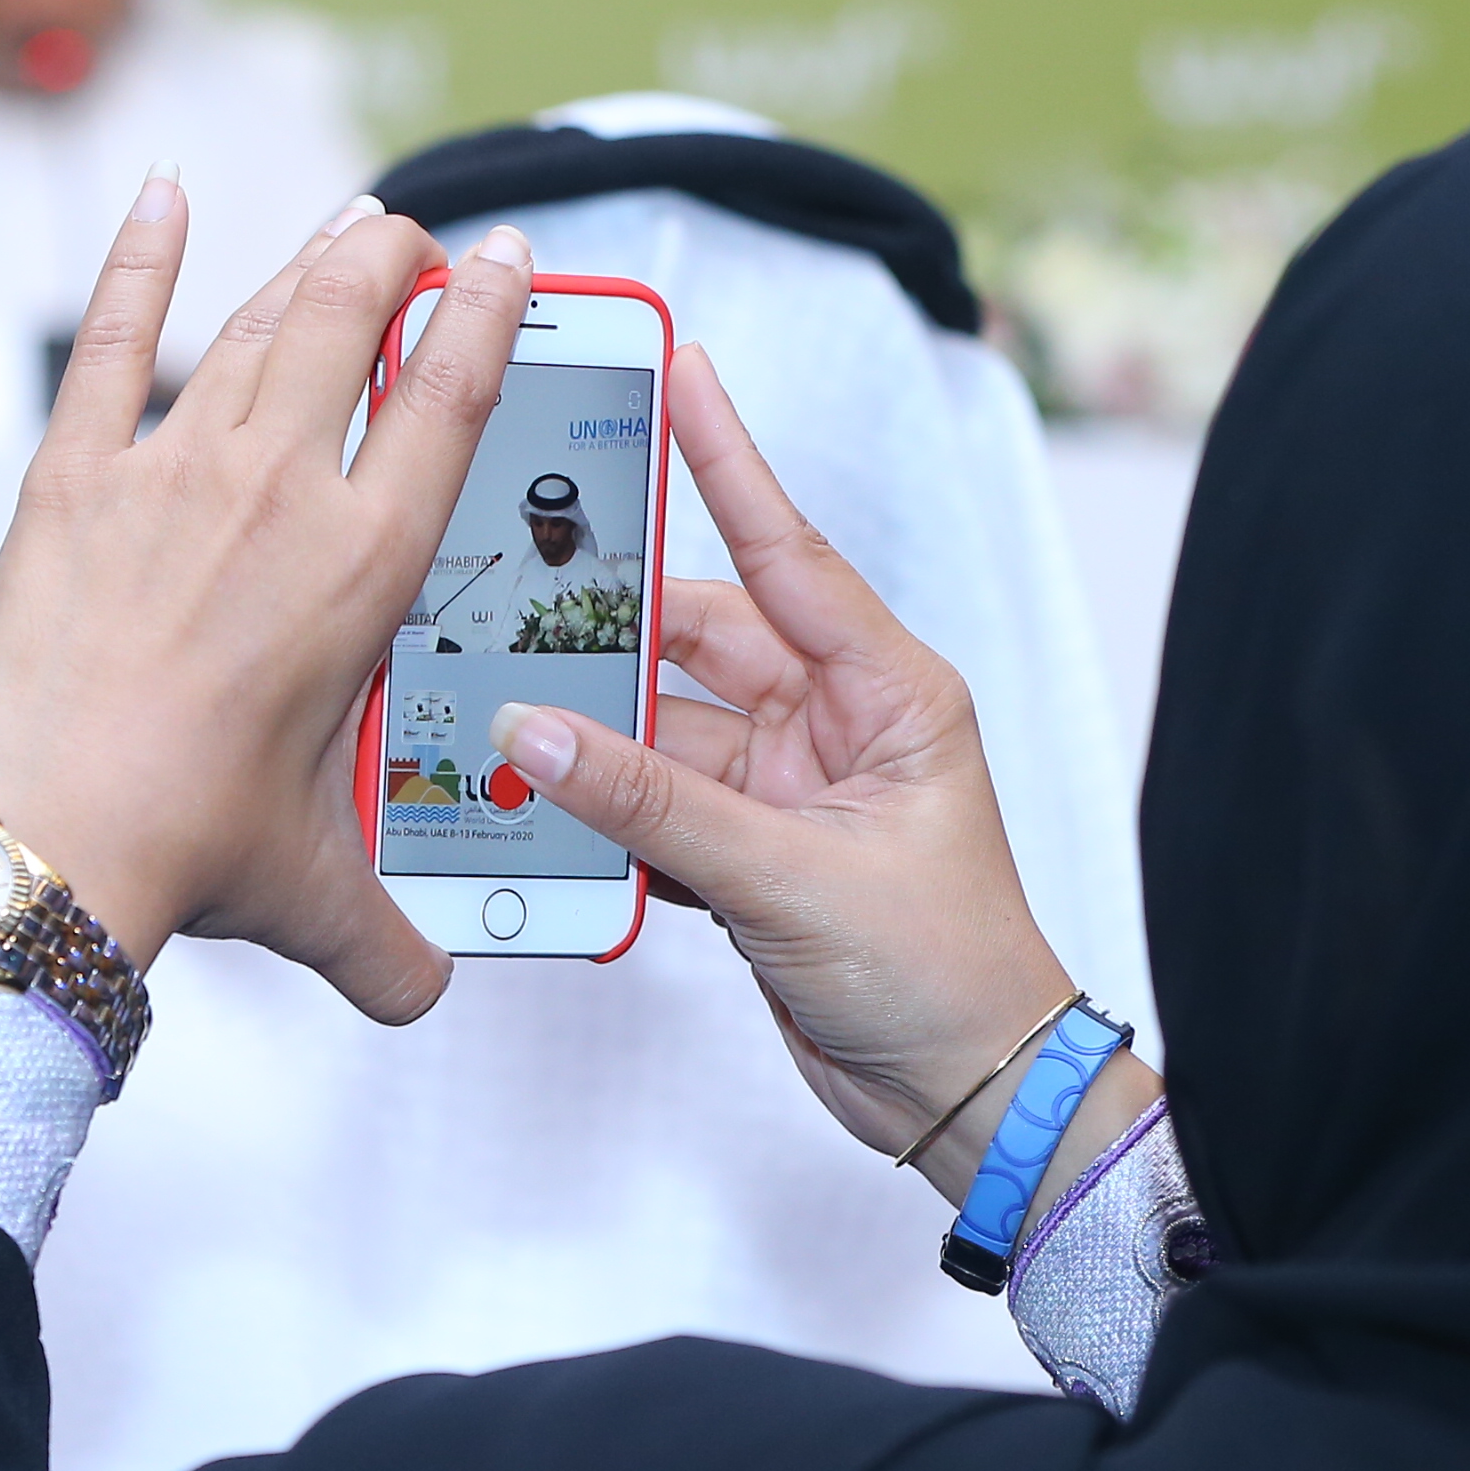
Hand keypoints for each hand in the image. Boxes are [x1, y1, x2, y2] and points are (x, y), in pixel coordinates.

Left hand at [0, 176, 534, 1024]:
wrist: (55, 837)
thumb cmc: (191, 848)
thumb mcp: (320, 892)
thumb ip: (388, 938)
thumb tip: (421, 992)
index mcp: (366, 564)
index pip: (454, 398)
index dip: (489, 311)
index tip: (509, 260)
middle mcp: (278, 490)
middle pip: (350, 321)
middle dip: (389, 259)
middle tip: (406, 236)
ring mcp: (169, 469)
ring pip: (250, 324)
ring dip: (300, 266)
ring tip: (336, 233)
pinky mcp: (72, 478)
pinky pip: (106, 338)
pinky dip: (136, 259)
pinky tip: (161, 195)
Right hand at [489, 346, 1157, 1198]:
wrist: (969, 1098)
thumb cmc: (946, 975)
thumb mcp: (793, 878)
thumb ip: (656, 805)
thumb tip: (541, 732)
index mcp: (888, 692)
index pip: (788, 553)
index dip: (726, 461)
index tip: (680, 372)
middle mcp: (834, 722)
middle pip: (694, 639)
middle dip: (607, 622)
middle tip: (510, 581)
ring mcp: (784, 788)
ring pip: (656, 727)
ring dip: (588, 731)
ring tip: (500, 706)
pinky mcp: (745, 852)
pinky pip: (648, 802)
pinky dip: (596, 805)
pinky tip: (538, 798)